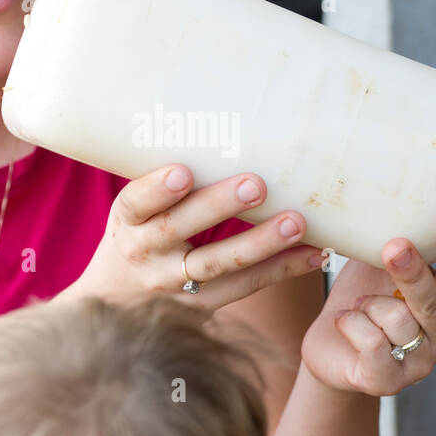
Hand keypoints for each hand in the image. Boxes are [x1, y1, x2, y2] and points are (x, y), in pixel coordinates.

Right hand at [66, 163, 322, 308]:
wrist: (121, 299)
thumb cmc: (143, 233)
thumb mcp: (138, 209)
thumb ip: (169, 182)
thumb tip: (229, 131)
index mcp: (127, 220)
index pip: (136, 203)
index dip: (157, 190)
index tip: (183, 172)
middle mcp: (146, 253)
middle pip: (180, 230)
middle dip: (219, 206)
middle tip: (257, 185)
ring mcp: (175, 285)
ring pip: (220, 264)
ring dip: (262, 243)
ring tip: (296, 223)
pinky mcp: (205, 305)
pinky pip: (248, 286)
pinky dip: (284, 268)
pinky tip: (314, 254)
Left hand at [300, 212, 435, 394]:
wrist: (331, 350)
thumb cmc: (363, 301)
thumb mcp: (379, 269)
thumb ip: (396, 246)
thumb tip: (386, 198)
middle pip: (432, 301)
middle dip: (412, 273)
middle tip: (394, 246)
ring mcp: (420, 362)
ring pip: (397, 320)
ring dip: (368, 305)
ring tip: (359, 304)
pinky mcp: (389, 382)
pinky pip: (372, 344)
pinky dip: (352, 324)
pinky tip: (345, 321)